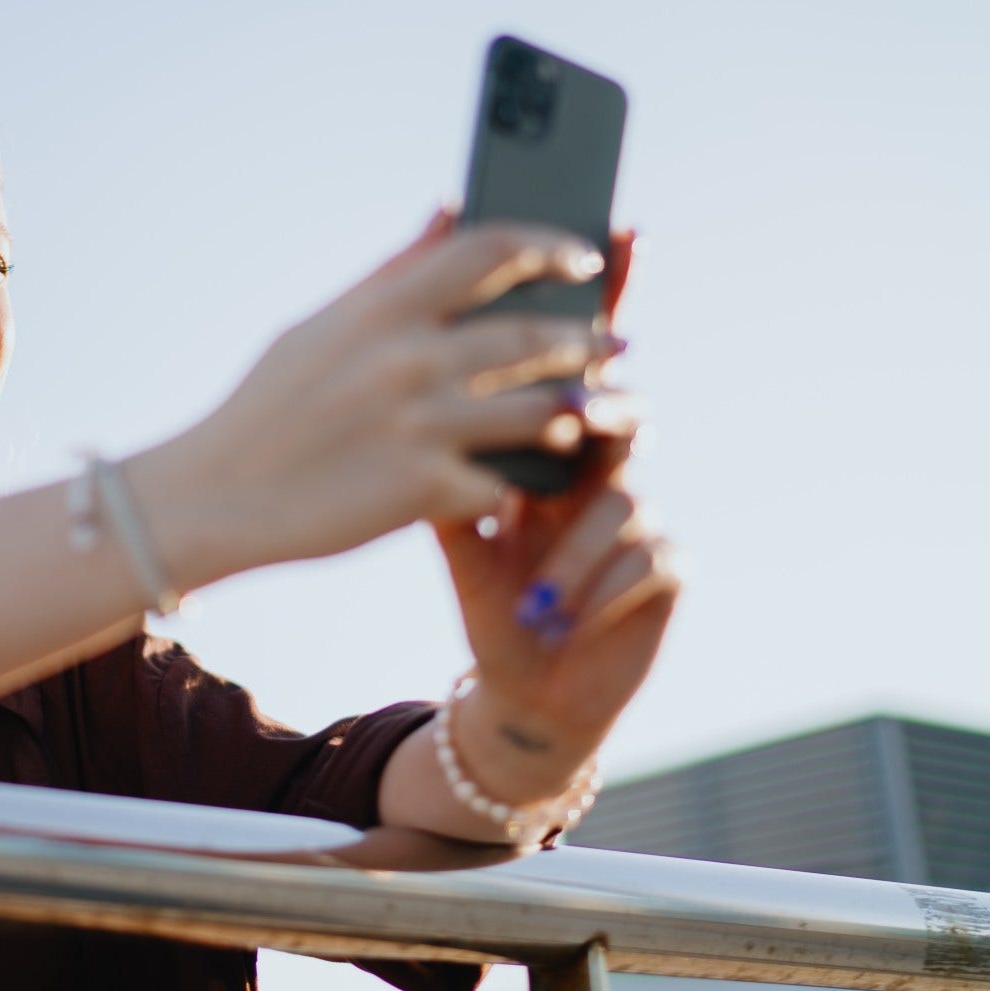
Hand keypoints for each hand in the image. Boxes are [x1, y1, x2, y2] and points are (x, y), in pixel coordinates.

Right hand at [150, 208, 625, 584]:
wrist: (215, 497)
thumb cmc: (266, 409)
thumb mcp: (318, 327)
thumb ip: (392, 272)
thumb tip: (450, 211)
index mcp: (381, 309)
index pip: (491, 250)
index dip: (551, 247)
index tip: (583, 258)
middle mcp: (407, 359)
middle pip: (533, 336)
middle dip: (586, 341)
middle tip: (613, 343)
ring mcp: (420, 426)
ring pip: (542, 413)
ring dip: (581, 413)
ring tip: (598, 412)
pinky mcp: (423, 491)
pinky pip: (501, 483)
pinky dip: (516, 484)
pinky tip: (528, 483)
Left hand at [429, 229, 678, 791]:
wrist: (516, 680)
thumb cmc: (486, 585)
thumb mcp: (445, 511)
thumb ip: (434, 441)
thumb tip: (403, 359)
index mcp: (553, 440)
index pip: (575, 357)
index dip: (602, 297)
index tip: (615, 232)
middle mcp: (606, 467)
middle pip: (621, 411)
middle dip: (607, 409)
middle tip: (589, 413)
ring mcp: (642, 515)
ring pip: (624, 499)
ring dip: (571, 551)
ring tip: (536, 595)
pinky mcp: (665, 571)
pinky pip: (644, 560)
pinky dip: (591, 591)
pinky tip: (558, 618)